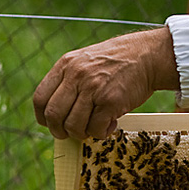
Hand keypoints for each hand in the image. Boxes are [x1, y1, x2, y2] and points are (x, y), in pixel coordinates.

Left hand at [32, 26, 179, 139]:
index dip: (44, 117)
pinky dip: (101, 132)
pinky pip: (96, 128)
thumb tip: (56, 113)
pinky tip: (111, 124)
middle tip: (72, 133)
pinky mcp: (111, 101)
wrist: (148, 55)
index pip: (40, 98)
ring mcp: (93, 88)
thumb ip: (70, 80)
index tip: (53, 123)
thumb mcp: (86, 61)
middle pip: (54, 115)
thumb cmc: (118, 62)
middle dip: (60, 131)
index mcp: (66, 65)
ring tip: (95, 127)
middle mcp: (77, 76)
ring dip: (83, 133)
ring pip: (74, 125)